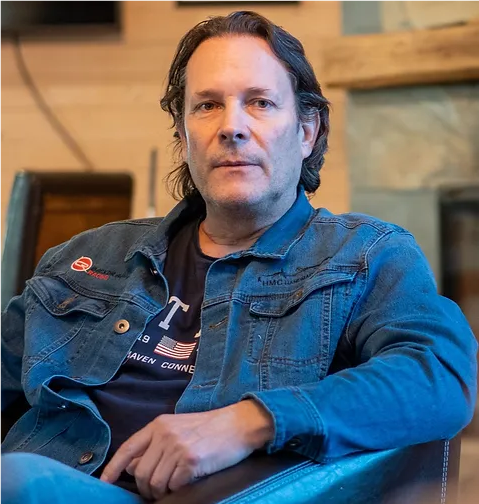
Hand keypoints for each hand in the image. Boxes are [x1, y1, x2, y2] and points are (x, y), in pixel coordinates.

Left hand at [100, 399, 273, 500]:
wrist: (238, 424)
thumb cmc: (209, 428)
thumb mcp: (177, 430)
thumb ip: (153, 446)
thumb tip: (130, 466)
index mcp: (159, 425)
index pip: (128, 448)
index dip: (113, 468)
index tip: (105, 483)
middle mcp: (165, 434)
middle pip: (141, 473)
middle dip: (147, 488)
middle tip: (160, 490)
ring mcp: (178, 447)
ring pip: (155, 483)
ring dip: (164, 491)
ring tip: (176, 484)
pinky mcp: (191, 461)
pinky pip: (174, 486)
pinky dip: (179, 489)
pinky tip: (188, 480)